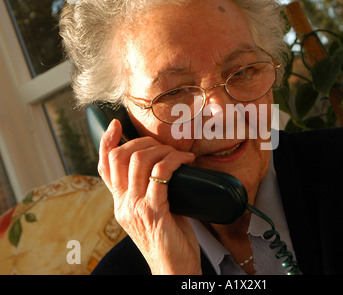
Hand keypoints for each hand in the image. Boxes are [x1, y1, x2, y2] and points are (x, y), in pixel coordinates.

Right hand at [98, 119, 200, 273]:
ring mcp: (135, 207)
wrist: (173, 269)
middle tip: (165, 146)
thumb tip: (166, 167)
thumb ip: (150, 192)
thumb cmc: (169, 240)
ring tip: (179, 155)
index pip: (105, 167)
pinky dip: (174, 160)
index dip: (107, 142)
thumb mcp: (153, 212)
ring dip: (162, 150)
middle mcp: (123, 204)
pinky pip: (161, 174)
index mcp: (121, 203)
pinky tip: (185, 161)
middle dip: (145, 142)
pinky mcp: (153, 212)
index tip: (116, 125)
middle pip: (121, 157)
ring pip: (140, 161)